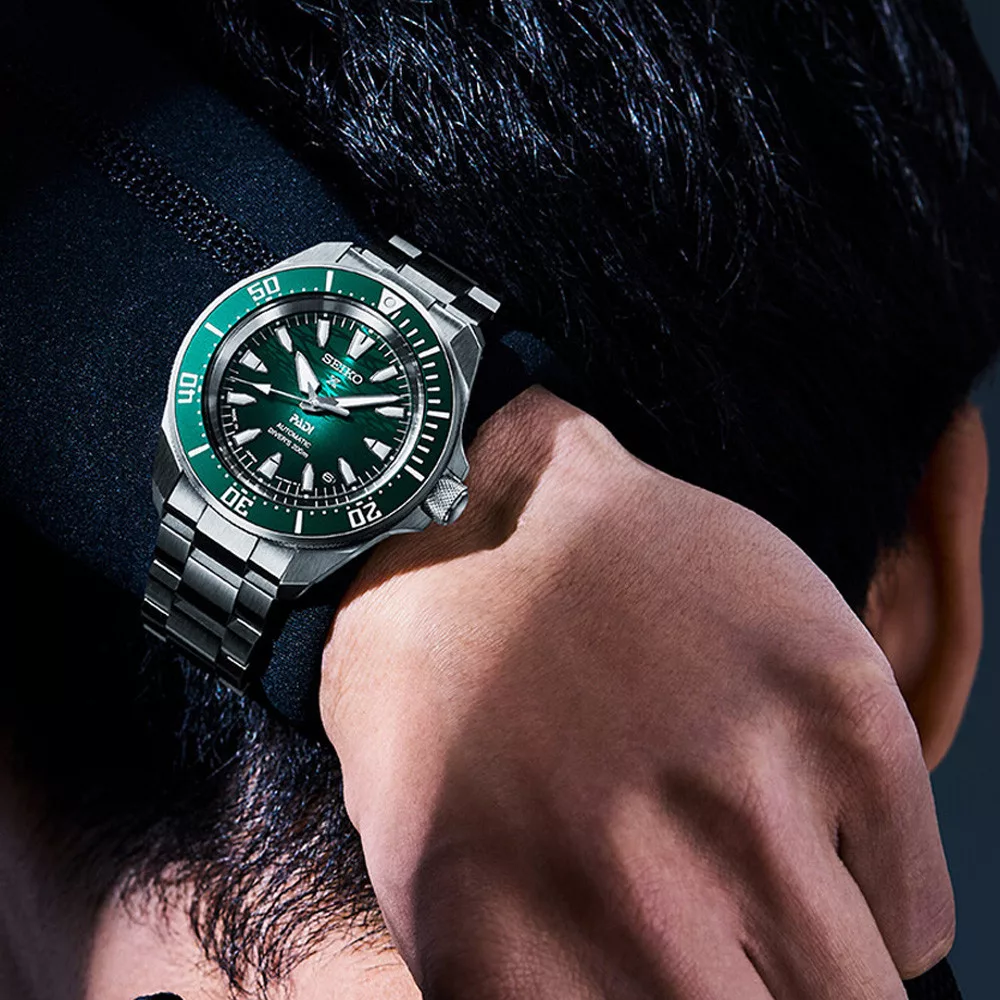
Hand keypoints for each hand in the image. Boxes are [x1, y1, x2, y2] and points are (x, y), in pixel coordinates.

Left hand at [321, 387, 953, 998]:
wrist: (468, 513)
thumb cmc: (436, 689)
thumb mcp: (427, 868)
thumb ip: (528, 991)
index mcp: (509, 960)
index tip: (680, 993)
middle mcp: (639, 900)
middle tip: (730, 960)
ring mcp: (748, 800)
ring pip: (862, 999)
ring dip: (820, 969)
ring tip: (760, 896)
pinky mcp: (837, 710)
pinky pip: (915, 908)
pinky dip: (868, 895)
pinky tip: (795, 819)